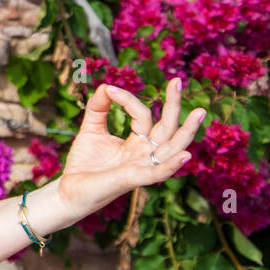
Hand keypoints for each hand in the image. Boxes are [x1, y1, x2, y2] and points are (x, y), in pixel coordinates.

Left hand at [56, 77, 207, 221]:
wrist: (69, 188)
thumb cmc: (84, 162)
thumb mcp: (91, 129)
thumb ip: (98, 108)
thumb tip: (106, 86)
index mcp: (138, 142)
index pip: (143, 116)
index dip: (128, 100)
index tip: (110, 89)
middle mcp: (145, 154)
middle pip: (167, 128)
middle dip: (174, 105)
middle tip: (178, 81)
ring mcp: (142, 166)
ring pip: (171, 148)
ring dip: (186, 131)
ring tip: (200, 112)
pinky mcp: (134, 179)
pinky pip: (157, 173)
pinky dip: (170, 166)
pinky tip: (184, 155)